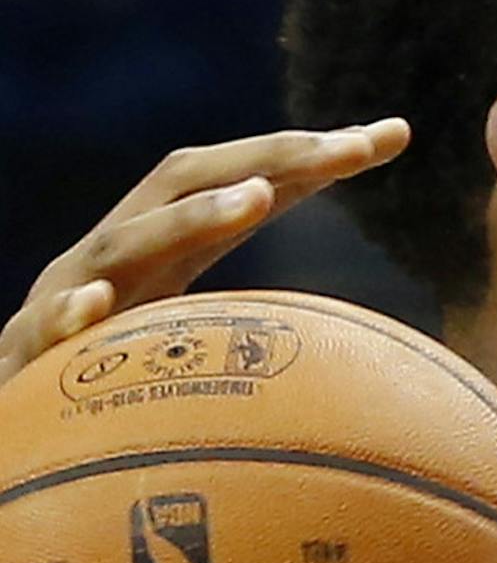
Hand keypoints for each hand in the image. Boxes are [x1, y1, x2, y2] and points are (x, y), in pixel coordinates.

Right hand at [4, 120, 409, 380]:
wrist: (19, 426)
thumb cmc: (120, 386)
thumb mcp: (203, 345)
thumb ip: (264, 327)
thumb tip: (364, 343)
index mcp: (166, 247)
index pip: (243, 182)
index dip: (310, 157)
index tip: (392, 137)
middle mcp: (117, 253)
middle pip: (188, 181)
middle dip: (270, 158)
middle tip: (348, 149)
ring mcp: (69, 292)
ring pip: (128, 241)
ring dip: (193, 217)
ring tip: (257, 200)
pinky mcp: (29, 350)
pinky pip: (47, 326)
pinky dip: (70, 312)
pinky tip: (97, 305)